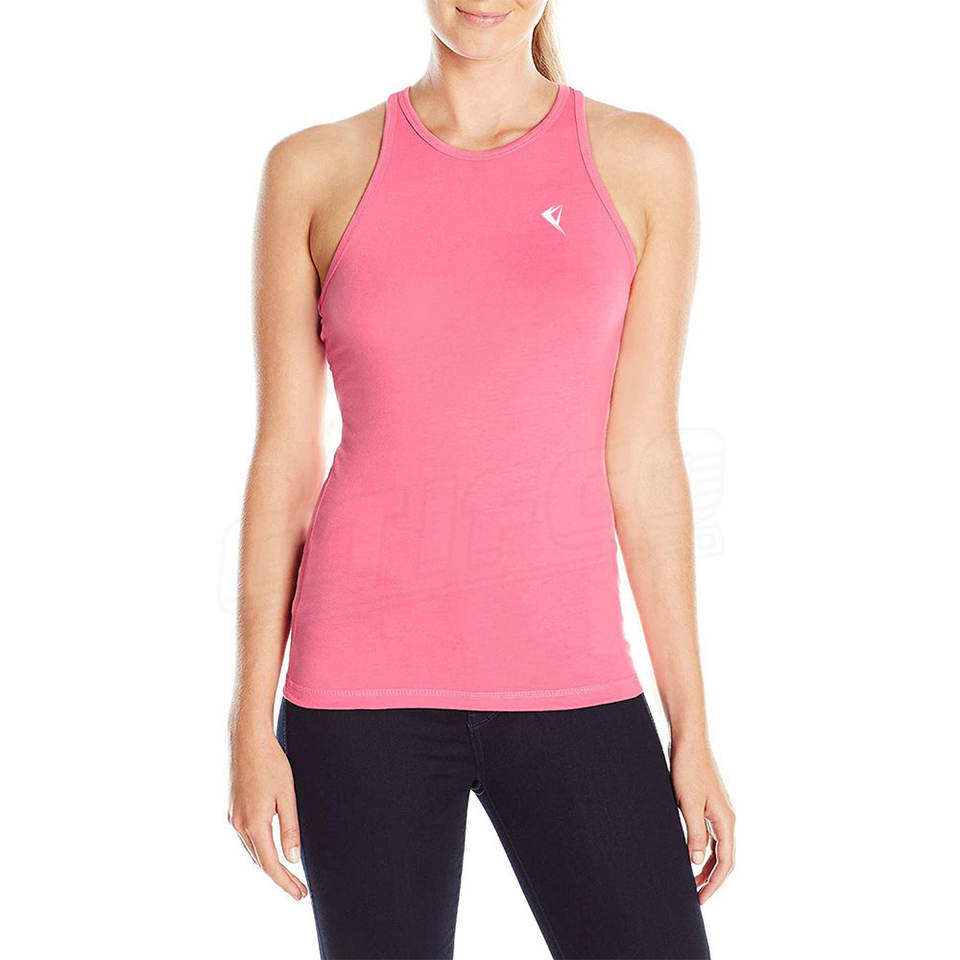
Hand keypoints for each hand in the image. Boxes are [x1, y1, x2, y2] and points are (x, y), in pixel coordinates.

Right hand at [228, 726, 307, 900]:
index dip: (286, 883)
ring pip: (252, 851)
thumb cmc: (271, 763)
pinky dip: (260, 850)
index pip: (271, 864)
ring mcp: (233, 818)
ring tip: (289, 875)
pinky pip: (247, 839)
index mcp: (254, 823)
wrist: (247, 740)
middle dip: (280, 877)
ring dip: (269, 865)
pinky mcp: (233, 810)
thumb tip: (293, 859)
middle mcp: (239, 825)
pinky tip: (271, 850)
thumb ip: (290, 828)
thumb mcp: (287, 795)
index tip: (300, 895)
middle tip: (299, 890)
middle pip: (260, 861)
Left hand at [670, 738, 734, 903]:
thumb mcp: (688, 804)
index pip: (726, 862)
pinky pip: (711, 834)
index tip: (701, 899)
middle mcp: (726, 817)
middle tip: (696, 896)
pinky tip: (692, 854)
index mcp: (726, 820)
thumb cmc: (688, 769)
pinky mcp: (709, 804)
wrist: (689, 741)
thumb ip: (695, 833)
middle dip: (712, 879)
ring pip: (718, 847)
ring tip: (692, 881)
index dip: (714, 883)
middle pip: (725, 858)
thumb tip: (698, 862)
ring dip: (707, 865)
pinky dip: (704, 849)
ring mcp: (719, 811)